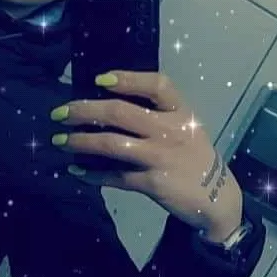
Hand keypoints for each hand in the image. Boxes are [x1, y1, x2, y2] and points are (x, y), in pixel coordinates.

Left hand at [50, 70, 242, 237]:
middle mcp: (170, 130)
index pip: (157, 85)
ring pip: (111, 145)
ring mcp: (161, 157)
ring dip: (80, 142)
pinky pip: (116, 177)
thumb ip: (157, 115)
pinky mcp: (153, 183)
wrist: (217, 198)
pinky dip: (93, 175)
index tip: (99, 79)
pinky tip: (76, 172)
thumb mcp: (185, 128)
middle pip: (120, 113)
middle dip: (84, 111)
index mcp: (180, 112)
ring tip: (59, 142)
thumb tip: (108, 107)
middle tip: (59, 114)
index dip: (127, 79)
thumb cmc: (193, 157)